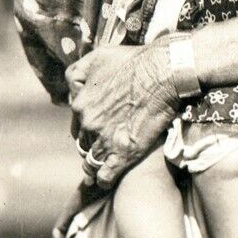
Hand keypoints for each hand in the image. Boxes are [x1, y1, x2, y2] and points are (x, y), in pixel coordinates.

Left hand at [67, 44, 179, 185]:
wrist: (164, 71)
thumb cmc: (134, 60)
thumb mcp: (97, 57)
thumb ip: (77, 73)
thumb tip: (73, 89)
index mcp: (80, 103)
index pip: (77, 122)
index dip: (87, 126)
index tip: (96, 128)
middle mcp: (89, 123)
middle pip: (84, 142)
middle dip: (91, 144)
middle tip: (103, 145)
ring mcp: (106, 139)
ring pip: (91, 160)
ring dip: (94, 164)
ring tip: (100, 168)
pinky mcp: (124, 152)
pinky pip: (106, 176)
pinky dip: (104, 180)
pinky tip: (106, 181)